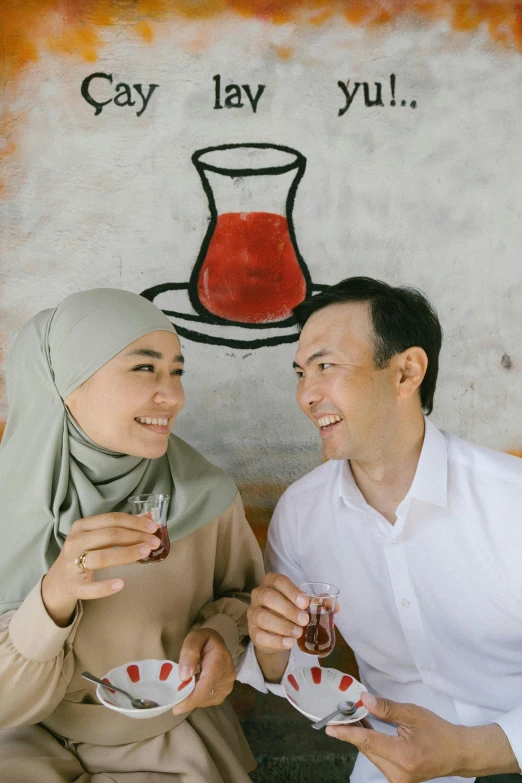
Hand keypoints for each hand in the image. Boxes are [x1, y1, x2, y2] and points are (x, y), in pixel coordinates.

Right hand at [42, 512, 160, 624]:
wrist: (59, 580)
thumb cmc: (84, 553)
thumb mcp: (98, 536)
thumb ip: (122, 527)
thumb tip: (151, 517)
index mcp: (82, 526)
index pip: (111, 519)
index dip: (134, 522)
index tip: (153, 527)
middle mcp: (74, 542)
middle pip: (109, 535)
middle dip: (135, 537)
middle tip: (155, 542)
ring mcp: (71, 564)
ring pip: (101, 557)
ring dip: (126, 554)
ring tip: (146, 553)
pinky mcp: (73, 585)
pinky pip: (89, 587)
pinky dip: (104, 587)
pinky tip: (121, 583)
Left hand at [171, 628, 235, 714]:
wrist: (217, 644)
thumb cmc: (203, 640)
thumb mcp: (194, 638)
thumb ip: (189, 653)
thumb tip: (184, 676)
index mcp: (220, 659)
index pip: (207, 684)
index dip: (192, 698)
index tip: (176, 708)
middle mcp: (228, 674)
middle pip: (206, 695)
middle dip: (188, 699)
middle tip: (174, 696)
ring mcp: (228, 685)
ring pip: (206, 700)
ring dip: (192, 698)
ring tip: (184, 687)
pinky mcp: (224, 691)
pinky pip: (208, 700)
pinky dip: (197, 697)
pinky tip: (192, 688)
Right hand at [247, 572, 310, 652]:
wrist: (275, 634)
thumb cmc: (289, 611)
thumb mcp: (300, 604)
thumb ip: (316, 603)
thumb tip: (334, 607)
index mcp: (271, 582)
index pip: (278, 581)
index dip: (292, 591)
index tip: (305, 603)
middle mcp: (258, 594)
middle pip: (268, 597)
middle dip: (288, 609)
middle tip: (304, 620)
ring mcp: (253, 613)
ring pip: (262, 616)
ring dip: (283, 625)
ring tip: (298, 632)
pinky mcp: (252, 631)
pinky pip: (260, 635)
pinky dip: (276, 640)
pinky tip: (288, 642)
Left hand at [324, 692, 470, 782]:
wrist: (457, 754)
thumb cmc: (438, 731)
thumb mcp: (413, 714)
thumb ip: (387, 708)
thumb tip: (364, 700)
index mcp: (403, 756)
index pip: (369, 742)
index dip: (347, 733)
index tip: (330, 727)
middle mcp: (398, 773)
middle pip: (367, 749)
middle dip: (353, 731)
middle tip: (341, 712)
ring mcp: (397, 780)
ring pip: (371, 755)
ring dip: (361, 737)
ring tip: (351, 718)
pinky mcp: (397, 780)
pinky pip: (378, 759)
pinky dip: (371, 745)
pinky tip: (365, 729)